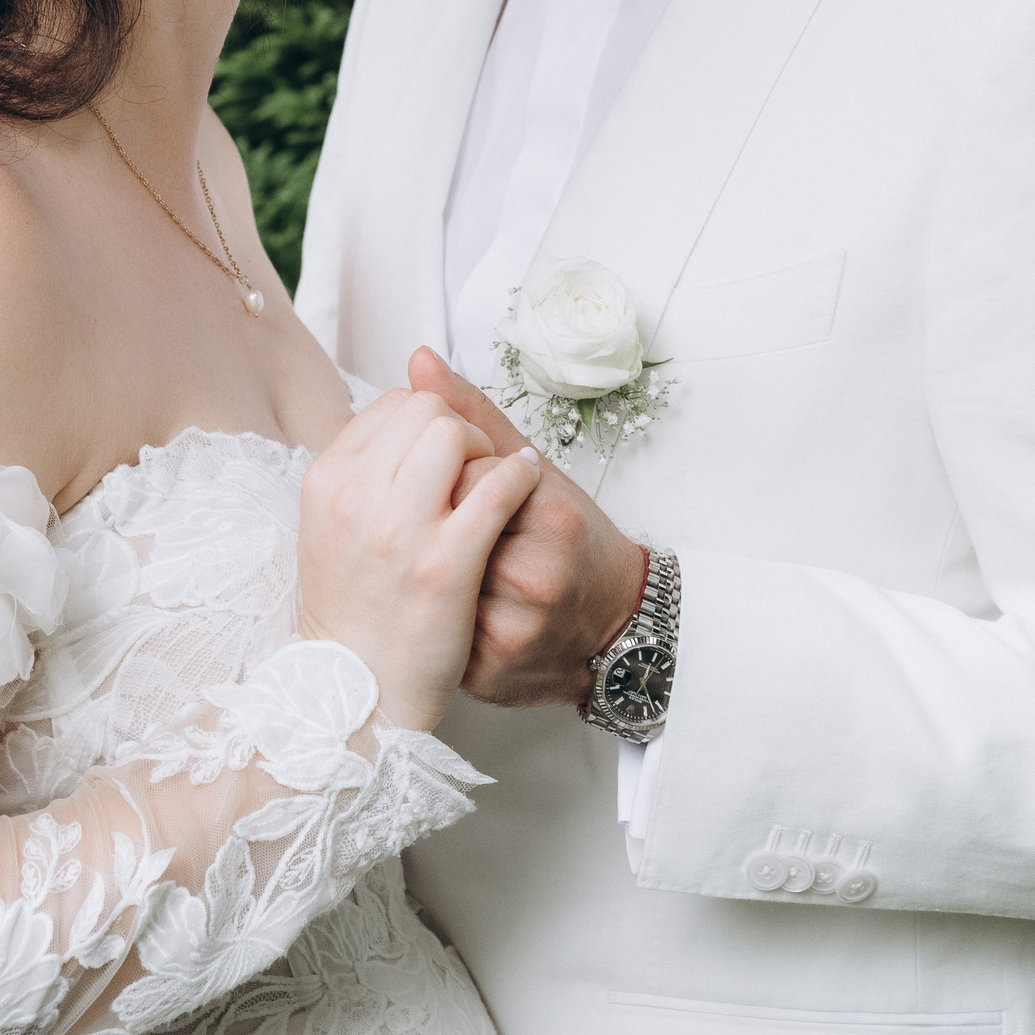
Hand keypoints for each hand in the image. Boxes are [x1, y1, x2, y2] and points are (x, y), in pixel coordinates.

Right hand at [298, 388, 543, 730]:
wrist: (360, 688)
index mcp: (326, 482)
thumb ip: (367, 454)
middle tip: (473, 467)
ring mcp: (399, 530)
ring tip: (495, 480)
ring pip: (454, 436)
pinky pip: (495, 487)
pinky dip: (519, 475)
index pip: (390, 406)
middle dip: (458, 429)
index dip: (427, 420)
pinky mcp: (445, 563)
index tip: (442, 453)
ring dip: (485, 449)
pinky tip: (525, 485)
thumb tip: (409, 367)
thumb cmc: (354, 606)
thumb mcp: (338, 523)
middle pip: (425, 412)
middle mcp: (355, 498)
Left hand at [410, 347, 645, 707]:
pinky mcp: (487, 673)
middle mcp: (533, 577)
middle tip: (458, 531)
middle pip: (444, 531)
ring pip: (433, 582)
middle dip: (441, 526)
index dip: (457, 483)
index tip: (471, 491)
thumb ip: (473, 416)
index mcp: (548, 518)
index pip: (464, 479)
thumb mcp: (537, 471)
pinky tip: (446, 603)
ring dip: (431, 569)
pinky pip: (434, 631)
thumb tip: (419, 360)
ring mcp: (511, 631)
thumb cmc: (572, 542)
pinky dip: (433, 613)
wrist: (615, 629)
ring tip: (453, 566)